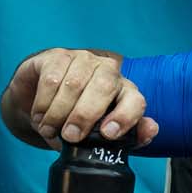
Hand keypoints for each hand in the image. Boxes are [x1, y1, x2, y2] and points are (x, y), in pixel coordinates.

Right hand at [3, 48, 158, 147]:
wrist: (45, 100)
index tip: (108, 134)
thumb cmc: (80, 118)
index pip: (135, 100)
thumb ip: (128, 135)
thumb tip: (151, 130)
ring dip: (58, 112)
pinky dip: (43, 102)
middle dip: (85, 115)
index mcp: (126, 92)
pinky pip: (51, 78)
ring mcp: (84, 60)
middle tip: (70, 136)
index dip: (124, 116)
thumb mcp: (100, 133)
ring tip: (48, 130)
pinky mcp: (58, 55)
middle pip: (103, 88)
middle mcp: (109, 71)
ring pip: (74, 85)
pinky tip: (39, 116)